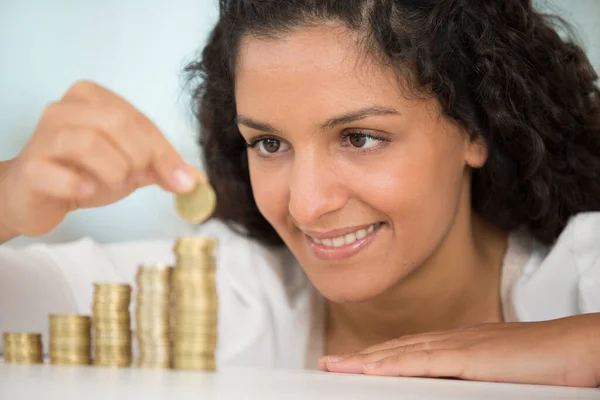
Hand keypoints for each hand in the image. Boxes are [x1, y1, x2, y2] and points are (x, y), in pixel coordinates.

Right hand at [0, 80, 204, 238]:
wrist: (37, 195)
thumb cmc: (84, 172)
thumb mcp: (130, 166)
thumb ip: (161, 167)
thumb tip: (197, 180)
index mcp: (93, 98)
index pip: (140, 120)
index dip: (165, 152)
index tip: (183, 181)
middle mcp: (65, 109)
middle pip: (117, 124)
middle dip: (139, 158)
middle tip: (138, 178)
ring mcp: (43, 136)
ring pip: (88, 143)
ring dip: (113, 171)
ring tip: (114, 184)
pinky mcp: (30, 167)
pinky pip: (57, 172)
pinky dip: (79, 185)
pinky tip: (88, 190)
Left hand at [319, 313, 599, 387]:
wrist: (578, 347)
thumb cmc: (544, 364)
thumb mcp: (497, 374)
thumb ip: (470, 378)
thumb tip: (448, 387)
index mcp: (458, 344)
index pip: (406, 351)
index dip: (375, 356)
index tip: (350, 363)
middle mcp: (453, 340)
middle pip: (396, 349)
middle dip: (360, 357)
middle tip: (328, 363)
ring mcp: (461, 346)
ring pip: (403, 353)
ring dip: (367, 360)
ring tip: (337, 366)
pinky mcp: (473, 357)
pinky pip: (426, 362)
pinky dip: (396, 365)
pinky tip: (373, 370)